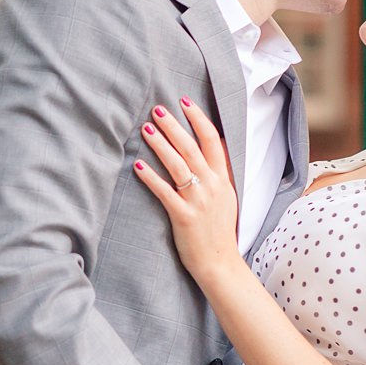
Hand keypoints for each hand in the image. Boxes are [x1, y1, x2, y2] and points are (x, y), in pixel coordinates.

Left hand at [133, 98, 241, 283]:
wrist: (220, 263)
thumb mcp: (227, 195)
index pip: (212, 140)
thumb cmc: (219, 228)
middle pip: (191, 147)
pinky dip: (150, 177)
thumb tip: (215, 145)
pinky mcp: (183, 216)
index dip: (198, 118)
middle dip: (173, 126)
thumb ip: (220, 171)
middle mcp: (212, 186)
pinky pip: (164, 192)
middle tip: (157, 109)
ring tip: (145, 128)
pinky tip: (137, 165)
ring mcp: (198, 201)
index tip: (184, 101)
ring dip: (160, 144)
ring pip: (177, 165)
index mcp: (223, 178)